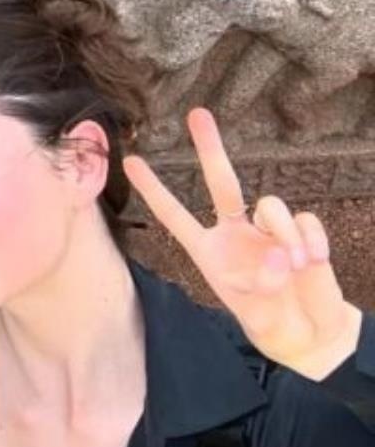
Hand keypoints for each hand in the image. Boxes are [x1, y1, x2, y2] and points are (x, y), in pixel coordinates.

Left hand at [125, 109, 362, 381]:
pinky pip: (304, 220)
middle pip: (222, 183)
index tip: (131, 161)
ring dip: (284, 235)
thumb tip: (279, 255)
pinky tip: (314, 262)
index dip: (154, 190)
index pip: (175, 215)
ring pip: (272, 205)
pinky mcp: (302, 232)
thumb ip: (261, 286)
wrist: (309, 333)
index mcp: (209, 249)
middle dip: (211, 148)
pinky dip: (311, 239)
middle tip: (197, 113)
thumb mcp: (254, 310)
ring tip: (294, 266)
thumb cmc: (270, 319)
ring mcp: (269, 230)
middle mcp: (235, 232)